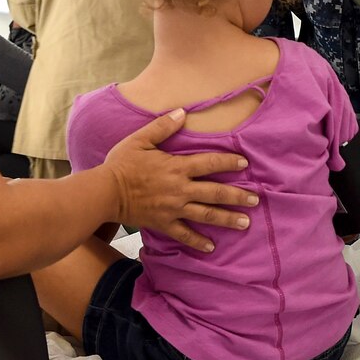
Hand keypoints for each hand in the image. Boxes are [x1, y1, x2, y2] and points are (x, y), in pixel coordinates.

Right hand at [102, 109, 257, 252]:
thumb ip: (163, 126)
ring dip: (227, 219)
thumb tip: (183, 112)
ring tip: (245, 222)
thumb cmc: (121, 164)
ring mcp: (173, 209)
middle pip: (215, 193)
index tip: (244, 164)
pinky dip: (198, 241)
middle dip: (237, 196)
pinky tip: (211, 247)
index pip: (210, 163)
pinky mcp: (164, 223)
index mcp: (177, 167)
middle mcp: (180, 189)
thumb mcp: (140, 139)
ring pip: (206, 215)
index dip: (228, 162)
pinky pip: (184, 234)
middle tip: (255, 199)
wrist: (105, 193)